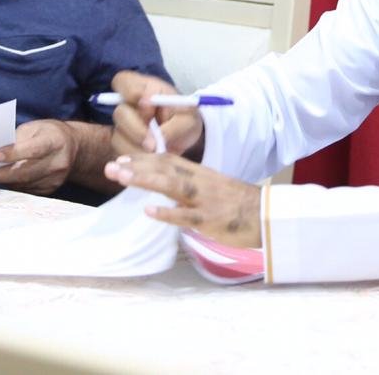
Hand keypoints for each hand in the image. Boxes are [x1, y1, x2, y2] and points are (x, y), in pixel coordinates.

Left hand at [0, 119, 77, 195]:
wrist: (73, 147)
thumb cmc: (49, 134)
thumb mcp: (36, 127)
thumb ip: (18, 138)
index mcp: (55, 141)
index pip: (34, 149)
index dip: (14, 154)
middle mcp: (58, 161)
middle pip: (27, 172)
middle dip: (2, 174)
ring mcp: (56, 177)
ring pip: (25, 183)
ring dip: (5, 181)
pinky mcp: (51, 188)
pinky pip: (28, 190)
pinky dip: (14, 185)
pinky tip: (7, 179)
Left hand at [105, 153, 262, 247]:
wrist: (267, 215)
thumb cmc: (240, 204)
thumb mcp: (215, 188)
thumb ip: (192, 186)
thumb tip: (168, 190)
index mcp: (201, 174)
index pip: (168, 161)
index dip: (144, 160)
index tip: (123, 159)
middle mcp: (199, 182)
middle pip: (165, 169)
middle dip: (137, 167)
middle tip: (110, 166)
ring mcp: (204, 200)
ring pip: (171, 185)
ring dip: (145, 180)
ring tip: (121, 177)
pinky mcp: (210, 219)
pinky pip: (186, 216)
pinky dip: (168, 213)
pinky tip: (149, 212)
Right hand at [108, 70, 203, 157]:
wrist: (184, 138)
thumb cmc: (185, 120)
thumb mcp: (189, 120)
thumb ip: (174, 125)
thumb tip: (156, 135)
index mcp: (143, 87)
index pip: (123, 81)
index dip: (133, 94)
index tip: (150, 106)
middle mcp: (128, 104)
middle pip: (120, 113)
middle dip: (137, 129)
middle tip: (152, 144)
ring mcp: (122, 124)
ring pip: (118, 135)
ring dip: (137, 147)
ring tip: (156, 153)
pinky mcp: (120, 142)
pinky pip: (119, 151)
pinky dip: (135, 157)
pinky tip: (149, 158)